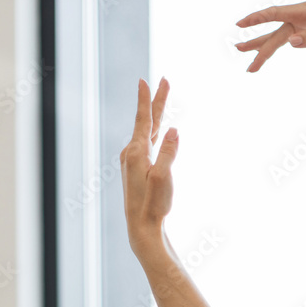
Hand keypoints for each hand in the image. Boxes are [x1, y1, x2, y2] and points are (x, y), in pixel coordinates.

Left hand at [119, 77, 178, 256]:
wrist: (142, 226)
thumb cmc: (154, 204)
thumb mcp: (164, 177)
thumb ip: (169, 152)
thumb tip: (175, 130)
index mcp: (137, 152)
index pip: (144, 119)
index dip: (147, 99)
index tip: (145, 80)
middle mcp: (131, 153)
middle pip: (146, 121)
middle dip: (156, 102)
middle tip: (164, 82)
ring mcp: (131, 161)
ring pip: (146, 131)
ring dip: (155, 115)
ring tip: (162, 100)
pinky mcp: (135, 169)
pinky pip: (146, 142)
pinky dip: (153, 131)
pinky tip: (157, 131)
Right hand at [235, 0, 305, 72]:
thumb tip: (291, 43)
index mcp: (304, 11)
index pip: (275, 13)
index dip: (256, 19)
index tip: (240, 24)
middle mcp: (299, 16)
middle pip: (273, 32)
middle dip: (257, 45)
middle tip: (240, 54)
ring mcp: (301, 23)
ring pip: (277, 37)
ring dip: (261, 47)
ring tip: (245, 56)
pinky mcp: (305, 30)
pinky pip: (285, 39)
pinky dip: (274, 46)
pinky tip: (264, 52)